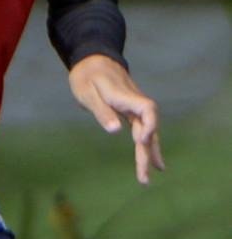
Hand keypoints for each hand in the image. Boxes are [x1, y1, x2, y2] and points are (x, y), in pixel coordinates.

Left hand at [68, 54, 163, 184]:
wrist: (93, 60)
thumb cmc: (87, 76)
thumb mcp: (87, 93)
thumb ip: (102, 111)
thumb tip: (116, 131)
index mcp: (125, 97)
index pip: (148, 110)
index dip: (150, 124)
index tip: (143, 139)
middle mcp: (135, 103)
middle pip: (148, 128)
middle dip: (148, 152)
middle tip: (145, 178)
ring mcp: (135, 108)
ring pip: (147, 131)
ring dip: (149, 152)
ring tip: (151, 175)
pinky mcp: (132, 111)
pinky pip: (142, 129)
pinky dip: (146, 144)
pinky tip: (148, 158)